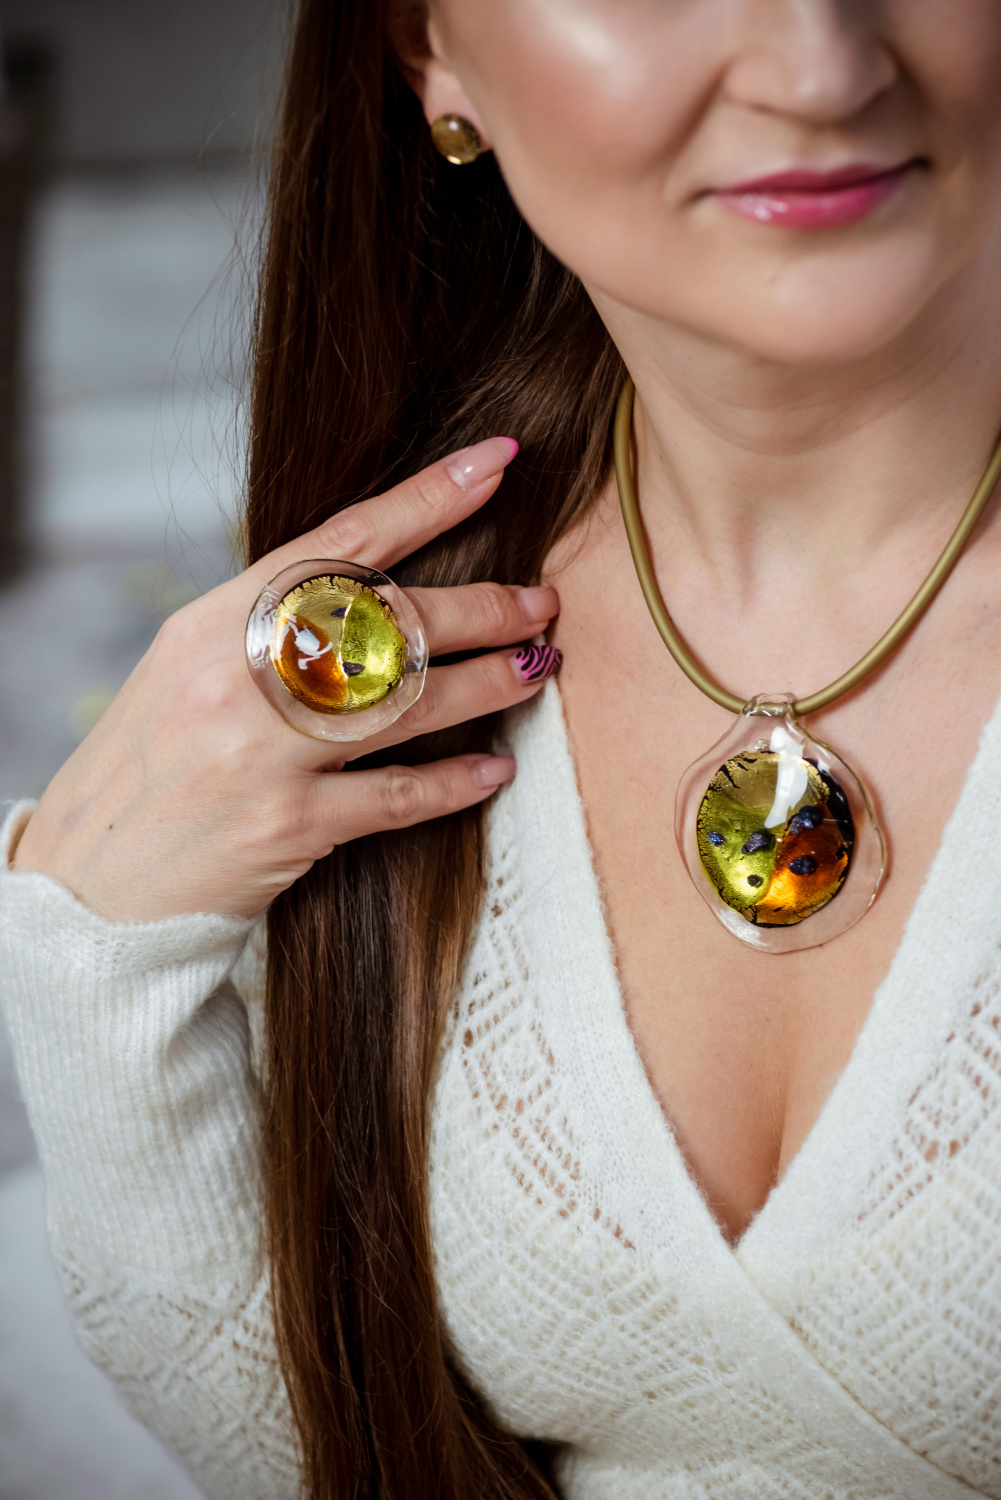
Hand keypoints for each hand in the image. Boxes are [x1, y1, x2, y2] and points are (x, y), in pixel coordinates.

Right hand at [12, 438, 559, 920]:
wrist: (91, 877)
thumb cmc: (151, 760)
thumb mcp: (188, 665)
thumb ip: (269, 623)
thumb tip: (373, 588)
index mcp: (215, 621)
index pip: (340, 542)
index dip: (428, 498)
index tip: (496, 464)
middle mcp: (240, 675)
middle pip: (390, 619)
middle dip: (482, 606)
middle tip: (542, 602)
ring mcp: (265, 751)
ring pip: (407, 700)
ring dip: (487, 681)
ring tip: (535, 666)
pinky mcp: (289, 825)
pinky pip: (397, 797)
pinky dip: (454, 782)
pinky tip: (494, 769)